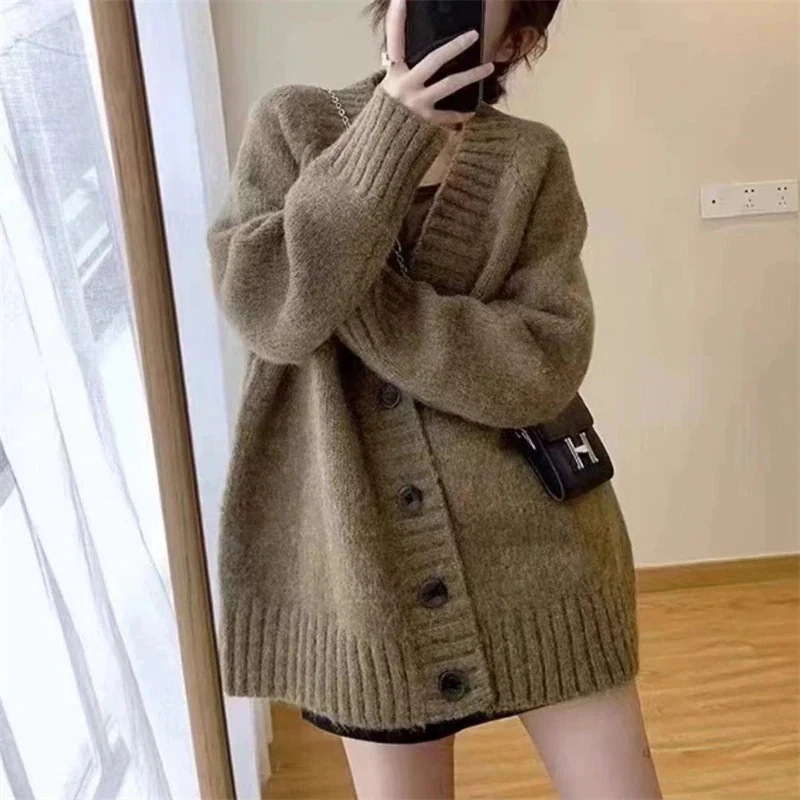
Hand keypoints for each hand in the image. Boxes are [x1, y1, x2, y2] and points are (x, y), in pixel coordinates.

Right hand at [379, 0, 494, 126]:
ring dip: (471, 75)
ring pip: (449, 84)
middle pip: (434, 60)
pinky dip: (460, 114)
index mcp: (393, 73)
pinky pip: (448, 115)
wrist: (381, 144)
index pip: (393, 40)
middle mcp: (405, 86)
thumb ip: (400, 70)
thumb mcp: (388, 86)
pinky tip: (472, 111)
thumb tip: (411, 55)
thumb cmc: (386, 112)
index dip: (396, 19)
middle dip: (455, 46)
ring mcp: (417, 103)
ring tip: (489, 67)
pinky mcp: (426, 121)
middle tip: (473, 35)